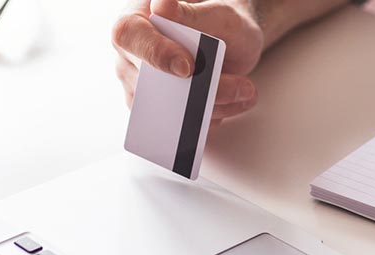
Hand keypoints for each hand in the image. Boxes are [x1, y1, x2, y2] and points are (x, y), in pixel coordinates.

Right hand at [113, 0, 263, 125]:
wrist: (231, 40)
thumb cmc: (219, 22)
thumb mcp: (216, 13)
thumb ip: (191, 14)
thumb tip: (161, 7)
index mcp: (136, 19)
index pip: (129, 35)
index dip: (155, 53)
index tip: (187, 68)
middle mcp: (132, 54)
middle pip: (151, 81)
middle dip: (200, 89)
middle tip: (239, 86)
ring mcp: (143, 85)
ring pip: (168, 108)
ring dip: (212, 105)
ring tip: (245, 90)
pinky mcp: (161, 109)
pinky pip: (180, 123)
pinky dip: (213, 116)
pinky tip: (235, 101)